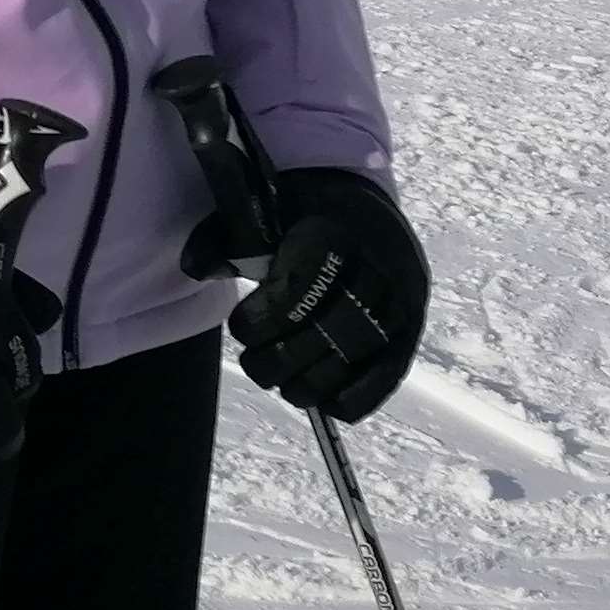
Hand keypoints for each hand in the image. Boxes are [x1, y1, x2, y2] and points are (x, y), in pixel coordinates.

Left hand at [217, 167, 426, 420]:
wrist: (360, 204)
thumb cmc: (300, 212)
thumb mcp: (259, 213)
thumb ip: (224, 241)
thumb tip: (196, 269)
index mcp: (336, 231)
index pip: (302, 287)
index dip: (267, 319)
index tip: (242, 328)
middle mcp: (378, 266)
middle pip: (333, 329)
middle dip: (285, 359)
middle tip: (257, 365)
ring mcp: (402, 299)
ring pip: (360, 355)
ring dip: (315, 383)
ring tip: (286, 386)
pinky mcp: (413, 325)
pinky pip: (391, 370)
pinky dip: (359, 395)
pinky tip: (328, 404)